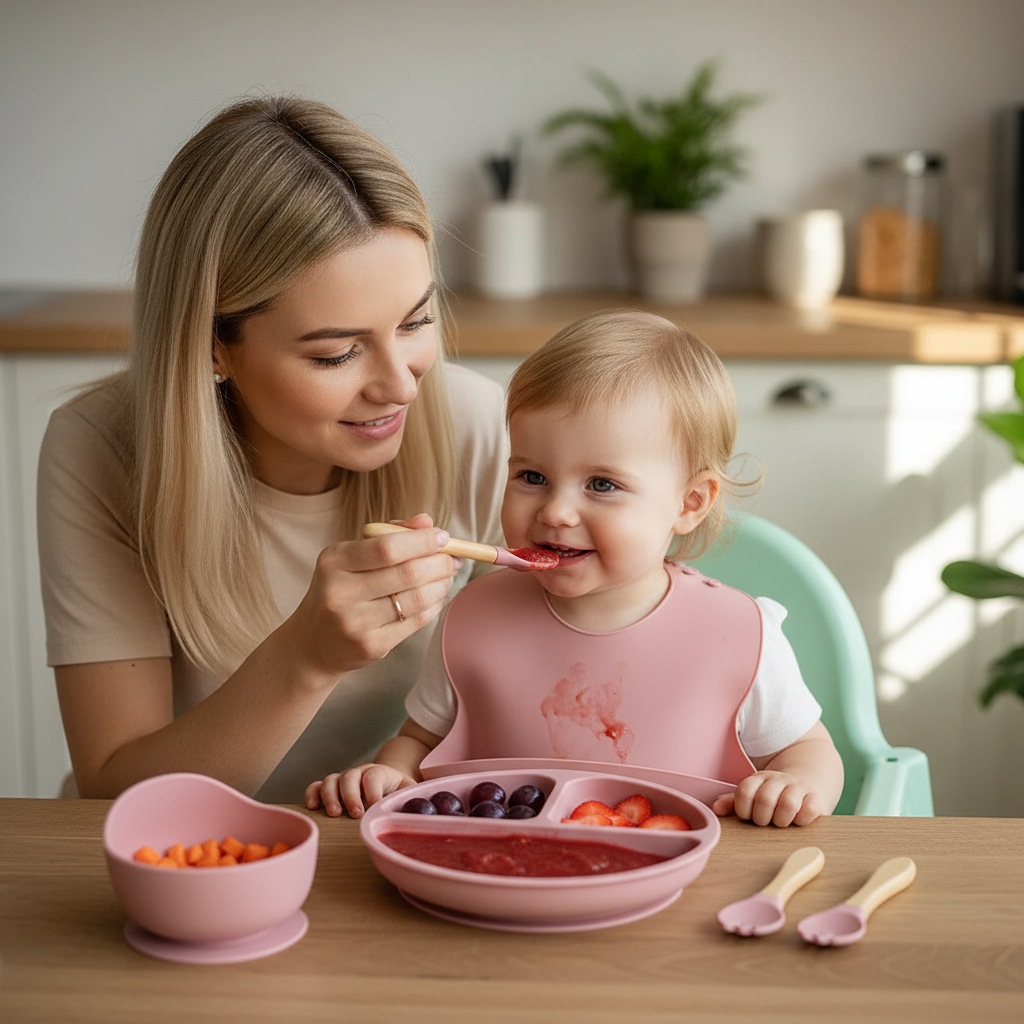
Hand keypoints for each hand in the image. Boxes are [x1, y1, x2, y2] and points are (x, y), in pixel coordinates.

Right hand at [284, 513, 458, 683]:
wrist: (312, 642)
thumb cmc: (339, 589)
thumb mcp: (351, 557)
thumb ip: (388, 535)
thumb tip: (427, 521)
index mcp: (334, 561)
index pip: (387, 547)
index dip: (422, 541)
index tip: (442, 536)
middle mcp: (340, 592)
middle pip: (408, 573)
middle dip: (440, 563)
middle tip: (453, 558)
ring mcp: (355, 623)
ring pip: (417, 599)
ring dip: (442, 584)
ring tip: (448, 575)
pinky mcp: (371, 646)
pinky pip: (416, 621)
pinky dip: (435, 605)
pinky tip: (438, 595)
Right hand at [306, 763, 416, 818]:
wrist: (389, 781)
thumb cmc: (399, 791)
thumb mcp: (409, 792)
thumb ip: (413, 800)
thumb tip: (421, 813)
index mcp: (381, 773)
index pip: (373, 775)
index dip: (372, 790)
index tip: (374, 806)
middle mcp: (360, 773)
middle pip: (349, 776)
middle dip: (350, 795)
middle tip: (355, 814)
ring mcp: (344, 779)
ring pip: (331, 779)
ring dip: (330, 796)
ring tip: (334, 814)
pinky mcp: (332, 788)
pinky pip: (316, 785)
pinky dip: (312, 793)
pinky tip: (312, 807)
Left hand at [711, 770, 827, 826]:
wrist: (807, 784)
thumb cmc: (774, 797)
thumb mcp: (752, 796)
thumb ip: (733, 802)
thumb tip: (716, 809)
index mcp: (758, 778)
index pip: (744, 792)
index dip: (743, 810)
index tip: (748, 816)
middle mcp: (777, 780)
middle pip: (765, 800)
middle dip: (762, 818)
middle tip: (765, 821)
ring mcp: (798, 787)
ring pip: (787, 805)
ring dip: (781, 821)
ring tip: (781, 823)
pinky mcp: (816, 798)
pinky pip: (808, 811)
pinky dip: (801, 820)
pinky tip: (798, 820)